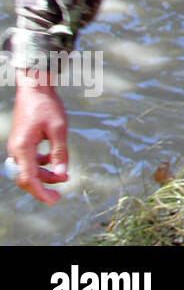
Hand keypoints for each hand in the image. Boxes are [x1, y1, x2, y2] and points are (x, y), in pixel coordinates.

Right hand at [7, 70, 69, 204]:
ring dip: (44, 176)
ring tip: (63, 178)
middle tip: (58, 197)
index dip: (40, 193)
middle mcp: (16, 150)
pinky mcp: (21, 142)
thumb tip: (62, 175)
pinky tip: (53, 163)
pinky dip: (41, 165)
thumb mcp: (59, 129)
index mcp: (22, 148)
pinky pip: (29, 161)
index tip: (53, 201)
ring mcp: (17, 146)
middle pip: (25, 178)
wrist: (35, 88)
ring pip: (28, 169)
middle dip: (42, 188)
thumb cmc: (47, 106)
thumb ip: (60, 153)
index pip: (28, 178)